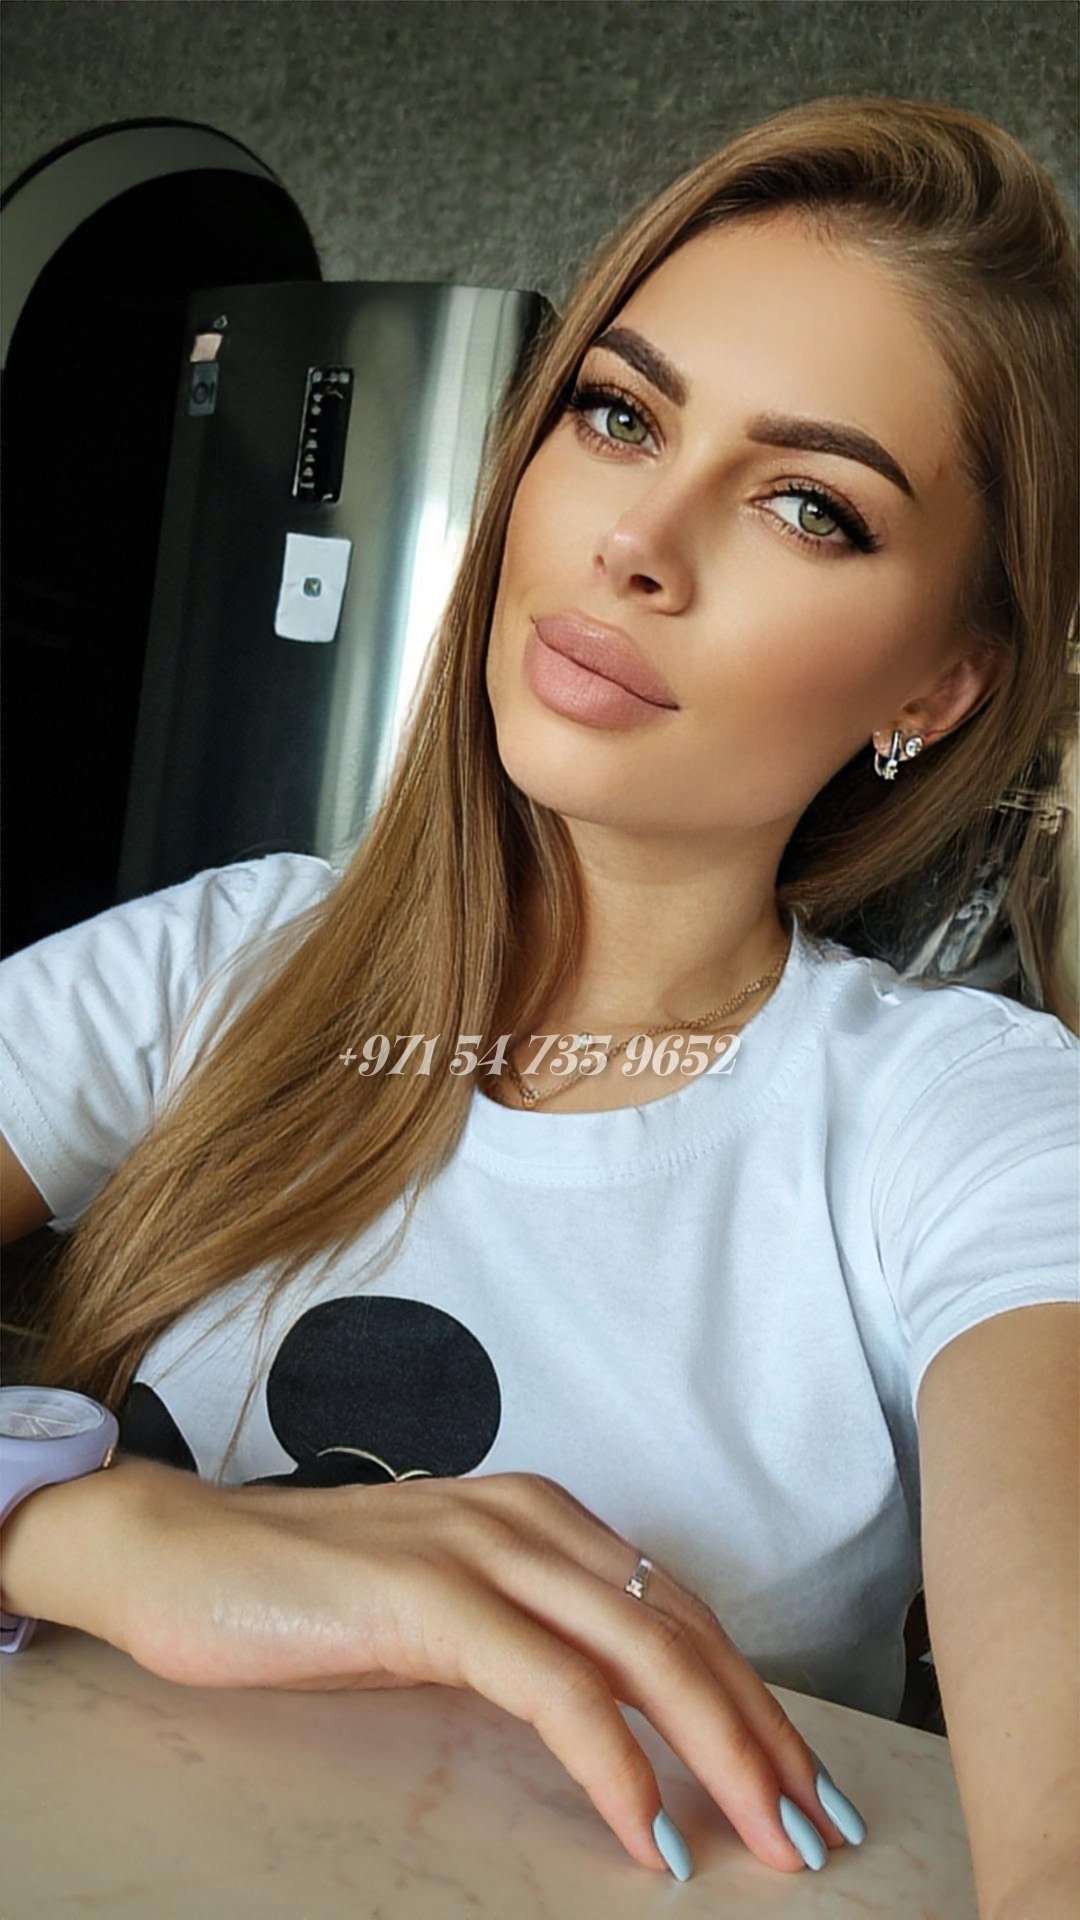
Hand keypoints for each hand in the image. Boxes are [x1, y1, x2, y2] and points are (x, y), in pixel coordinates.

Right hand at [116, 1462, 852, 1879]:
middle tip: (819, 1828)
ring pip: (644, 1652)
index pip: (682, 1611)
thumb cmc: (307, 1593)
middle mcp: (533, 1519)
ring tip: (769, 1840)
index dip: (753, 1698)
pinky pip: (554, 1687)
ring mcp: (483, 1550)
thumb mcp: (445, 1610)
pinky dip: (615, 1763)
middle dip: (766, 1736)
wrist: (181, 1554)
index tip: (801, 1782)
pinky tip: (644, 1828)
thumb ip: (528, 1638)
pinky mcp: (431, 1595)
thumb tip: (617, 1717)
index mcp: (545, 1518)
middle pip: (688, 1631)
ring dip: (723, 1754)